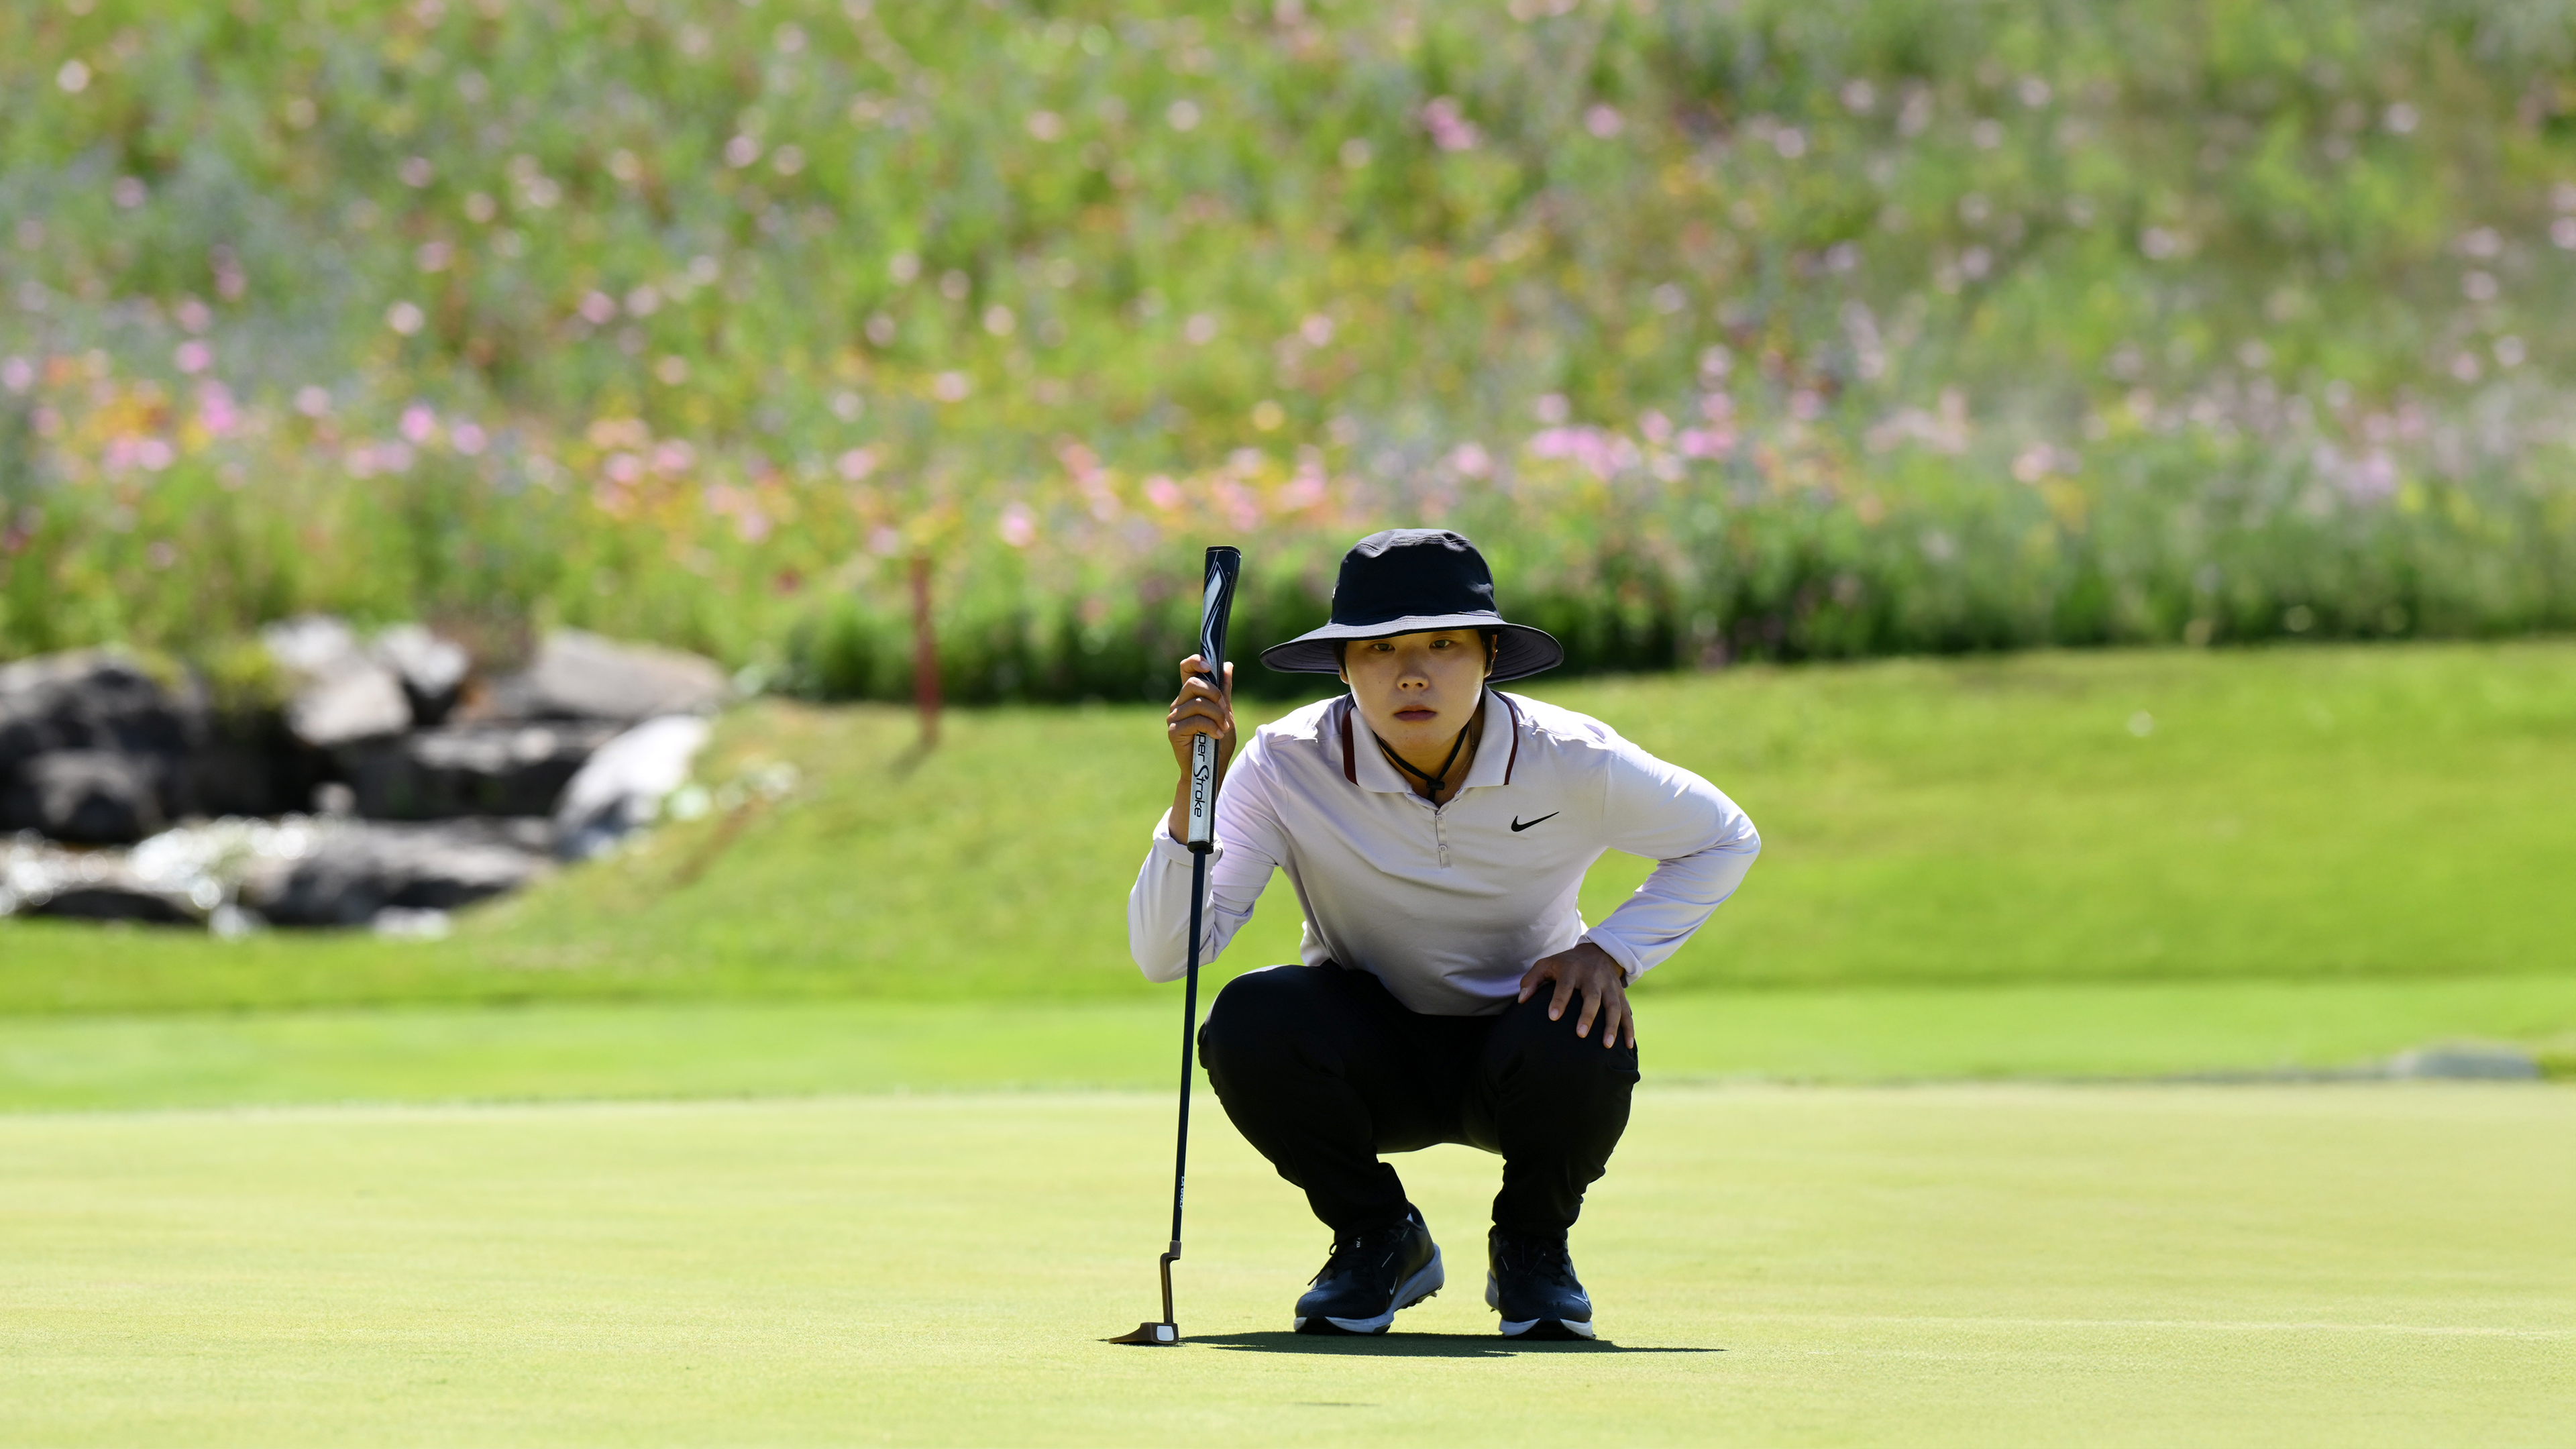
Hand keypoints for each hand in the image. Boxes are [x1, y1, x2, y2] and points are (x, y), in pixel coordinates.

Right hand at [1164, 655, 1235, 838]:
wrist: (1212, 768)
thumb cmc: (1218, 742)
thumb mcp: (1225, 712)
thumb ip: (1224, 691)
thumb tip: (1226, 665)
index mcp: (1191, 695)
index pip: (1186, 669)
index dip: (1195, 662)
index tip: (1208, 665)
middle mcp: (1179, 704)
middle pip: (1194, 684)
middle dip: (1214, 694)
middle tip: (1224, 709)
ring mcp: (1174, 717)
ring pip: (1197, 703)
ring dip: (1216, 714)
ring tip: (1223, 728)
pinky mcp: (1174, 732)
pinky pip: (1195, 720)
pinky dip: (1210, 726)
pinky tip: (1217, 735)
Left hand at [1517, 942, 1635, 1048]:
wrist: (1598, 952)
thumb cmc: (1565, 964)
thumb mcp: (1546, 964)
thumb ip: (1531, 980)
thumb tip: (1521, 1000)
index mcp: (1572, 970)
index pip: (1565, 985)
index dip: (1559, 1000)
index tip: (1552, 1017)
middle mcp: (1593, 977)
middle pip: (1592, 997)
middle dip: (1587, 1015)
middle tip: (1580, 1034)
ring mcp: (1609, 986)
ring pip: (1613, 1006)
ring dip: (1611, 1025)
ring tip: (1606, 1045)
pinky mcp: (1621, 994)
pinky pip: (1627, 1012)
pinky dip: (1629, 1028)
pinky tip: (1628, 1045)